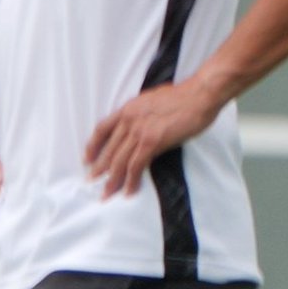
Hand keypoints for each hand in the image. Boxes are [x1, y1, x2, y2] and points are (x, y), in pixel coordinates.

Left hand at [84, 74, 225, 198]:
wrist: (200, 94)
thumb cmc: (184, 96)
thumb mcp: (153, 101)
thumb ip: (142, 114)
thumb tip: (142, 125)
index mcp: (128, 109)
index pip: (102, 129)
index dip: (93, 146)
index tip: (87, 158)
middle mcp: (129, 120)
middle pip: (108, 149)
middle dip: (99, 168)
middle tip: (92, 182)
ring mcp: (139, 131)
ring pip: (119, 161)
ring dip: (113, 180)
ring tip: (107, 194)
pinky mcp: (152, 142)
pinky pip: (136, 165)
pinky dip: (131, 180)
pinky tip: (129, 190)